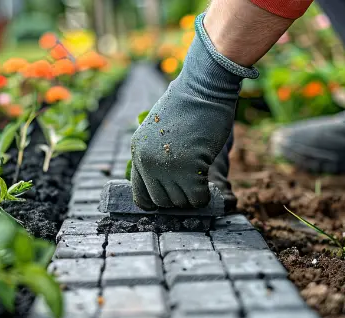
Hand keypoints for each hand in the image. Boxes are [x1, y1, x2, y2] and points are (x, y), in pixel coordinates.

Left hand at [130, 14, 254, 209]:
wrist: (203, 88)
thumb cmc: (187, 108)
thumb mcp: (159, 133)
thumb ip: (156, 157)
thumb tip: (167, 187)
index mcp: (137, 153)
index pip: (141, 197)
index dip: (159, 200)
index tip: (174, 193)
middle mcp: (146, 162)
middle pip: (161, 202)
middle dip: (178, 198)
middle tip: (191, 184)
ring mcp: (166, 166)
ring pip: (179, 202)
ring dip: (192, 196)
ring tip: (200, 178)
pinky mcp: (188, 167)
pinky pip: (197, 198)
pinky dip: (205, 196)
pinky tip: (207, 183)